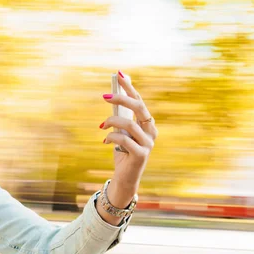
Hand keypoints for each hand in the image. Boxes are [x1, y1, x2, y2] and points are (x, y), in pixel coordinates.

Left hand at [98, 71, 157, 220]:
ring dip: (111, 122)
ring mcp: (148, 144)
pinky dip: (111, 138)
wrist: (124, 178)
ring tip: (101, 126)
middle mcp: (152, 132)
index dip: (130, 88)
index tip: (119, 74)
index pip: (140, 101)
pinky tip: (105, 141)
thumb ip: (119, 118)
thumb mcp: (120, 133)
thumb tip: (112, 96)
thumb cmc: (122, 153)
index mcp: (148, 124)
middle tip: (105, 96)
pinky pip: (124, 140)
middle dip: (122, 98)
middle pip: (139, 108)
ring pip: (129, 124)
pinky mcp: (141, 154)